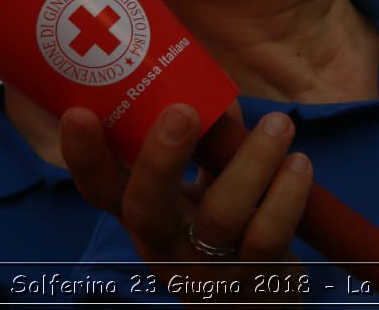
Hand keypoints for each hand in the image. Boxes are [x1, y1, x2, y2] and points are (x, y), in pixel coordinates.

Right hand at [62, 103, 312, 294]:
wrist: (256, 304)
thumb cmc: (226, 232)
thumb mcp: (202, 194)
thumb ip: (206, 148)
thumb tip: (214, 90)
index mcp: (146, 218)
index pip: (101, 192)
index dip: (85, 158)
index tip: (79, 114)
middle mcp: (166, 247)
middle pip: (146, 209)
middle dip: (160, 158)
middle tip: (184, 110)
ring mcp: (207, 270)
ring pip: (221, 216)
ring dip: (252, 162)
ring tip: (280, 124)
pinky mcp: (254, 282)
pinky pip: (268, 236)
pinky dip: (287, 195)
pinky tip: (299, 165)